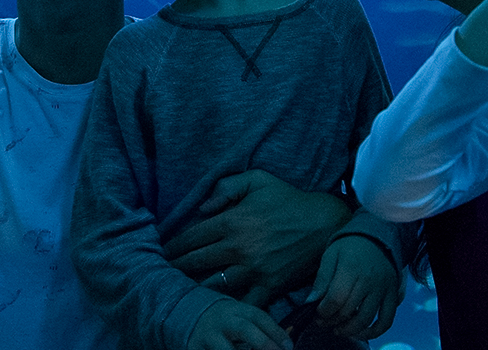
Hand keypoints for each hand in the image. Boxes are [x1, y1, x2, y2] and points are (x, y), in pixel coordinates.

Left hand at [164, 169, 350, 307]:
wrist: (324, 224)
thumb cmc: (289, 199)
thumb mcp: (258, 180)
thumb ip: (226, 187)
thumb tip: (202, 207)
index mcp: (233, 221)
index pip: (192, 237)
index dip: (173, 245)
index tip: (163, 251)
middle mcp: (239, 248)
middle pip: (196, 262)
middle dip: (176, 267)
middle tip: (164, 271)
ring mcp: (254, 270)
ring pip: (213, 285)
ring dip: (195, 288)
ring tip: (182, 289)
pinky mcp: (269, 286)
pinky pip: (244, 303)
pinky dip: (229, 306)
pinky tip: (216, 307)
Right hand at [186, 297, 292, 349]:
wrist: (183, 309)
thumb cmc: (223, 320)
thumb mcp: (240, 317)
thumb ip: (260, 328)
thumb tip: (287, 345)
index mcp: (236, 310)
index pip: (259, 317)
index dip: (275, 331)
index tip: (289, 347)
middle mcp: (222, 320)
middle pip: (244, 329)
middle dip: (262, 342)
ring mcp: (207, 336)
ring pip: (224, 349)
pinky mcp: (193, 348)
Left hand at [308, 235, 401, 338]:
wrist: (377, 237)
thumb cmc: (350, 246)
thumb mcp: (331, 255)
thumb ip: (321, 278)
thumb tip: (311, 302)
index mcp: (351, 268)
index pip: (336, 299)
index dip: (324, 311)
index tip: (317, 313)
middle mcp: (369, 281)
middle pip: (348, 311)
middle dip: (332, 321)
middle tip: (323, 322)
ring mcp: (383, 290)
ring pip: (366, 319)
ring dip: (349, 330)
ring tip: (338, 329)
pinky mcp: (393, 295)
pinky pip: (386, 320)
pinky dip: (375, 332)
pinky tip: (360, 333)